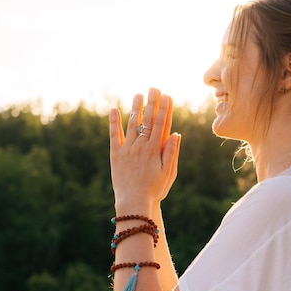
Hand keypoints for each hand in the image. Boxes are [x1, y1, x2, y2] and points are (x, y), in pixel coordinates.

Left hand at [109, 88, 180, 214]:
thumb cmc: (154, 190)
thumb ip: (171, 152)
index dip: (165, 109)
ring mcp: (127, 149)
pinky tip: (114, 109)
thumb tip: (175, 133)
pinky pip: (114, 135)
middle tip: (154, 88)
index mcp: (155, 150)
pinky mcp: (115, 154)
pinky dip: (114, 122)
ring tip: (138, 95)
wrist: (134, 202)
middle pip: (148, 120)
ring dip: (135, 108)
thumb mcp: (169, 173)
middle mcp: (141, 146)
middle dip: (152, 103)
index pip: (162, 124)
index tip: (167, 96)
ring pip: (132, 124)